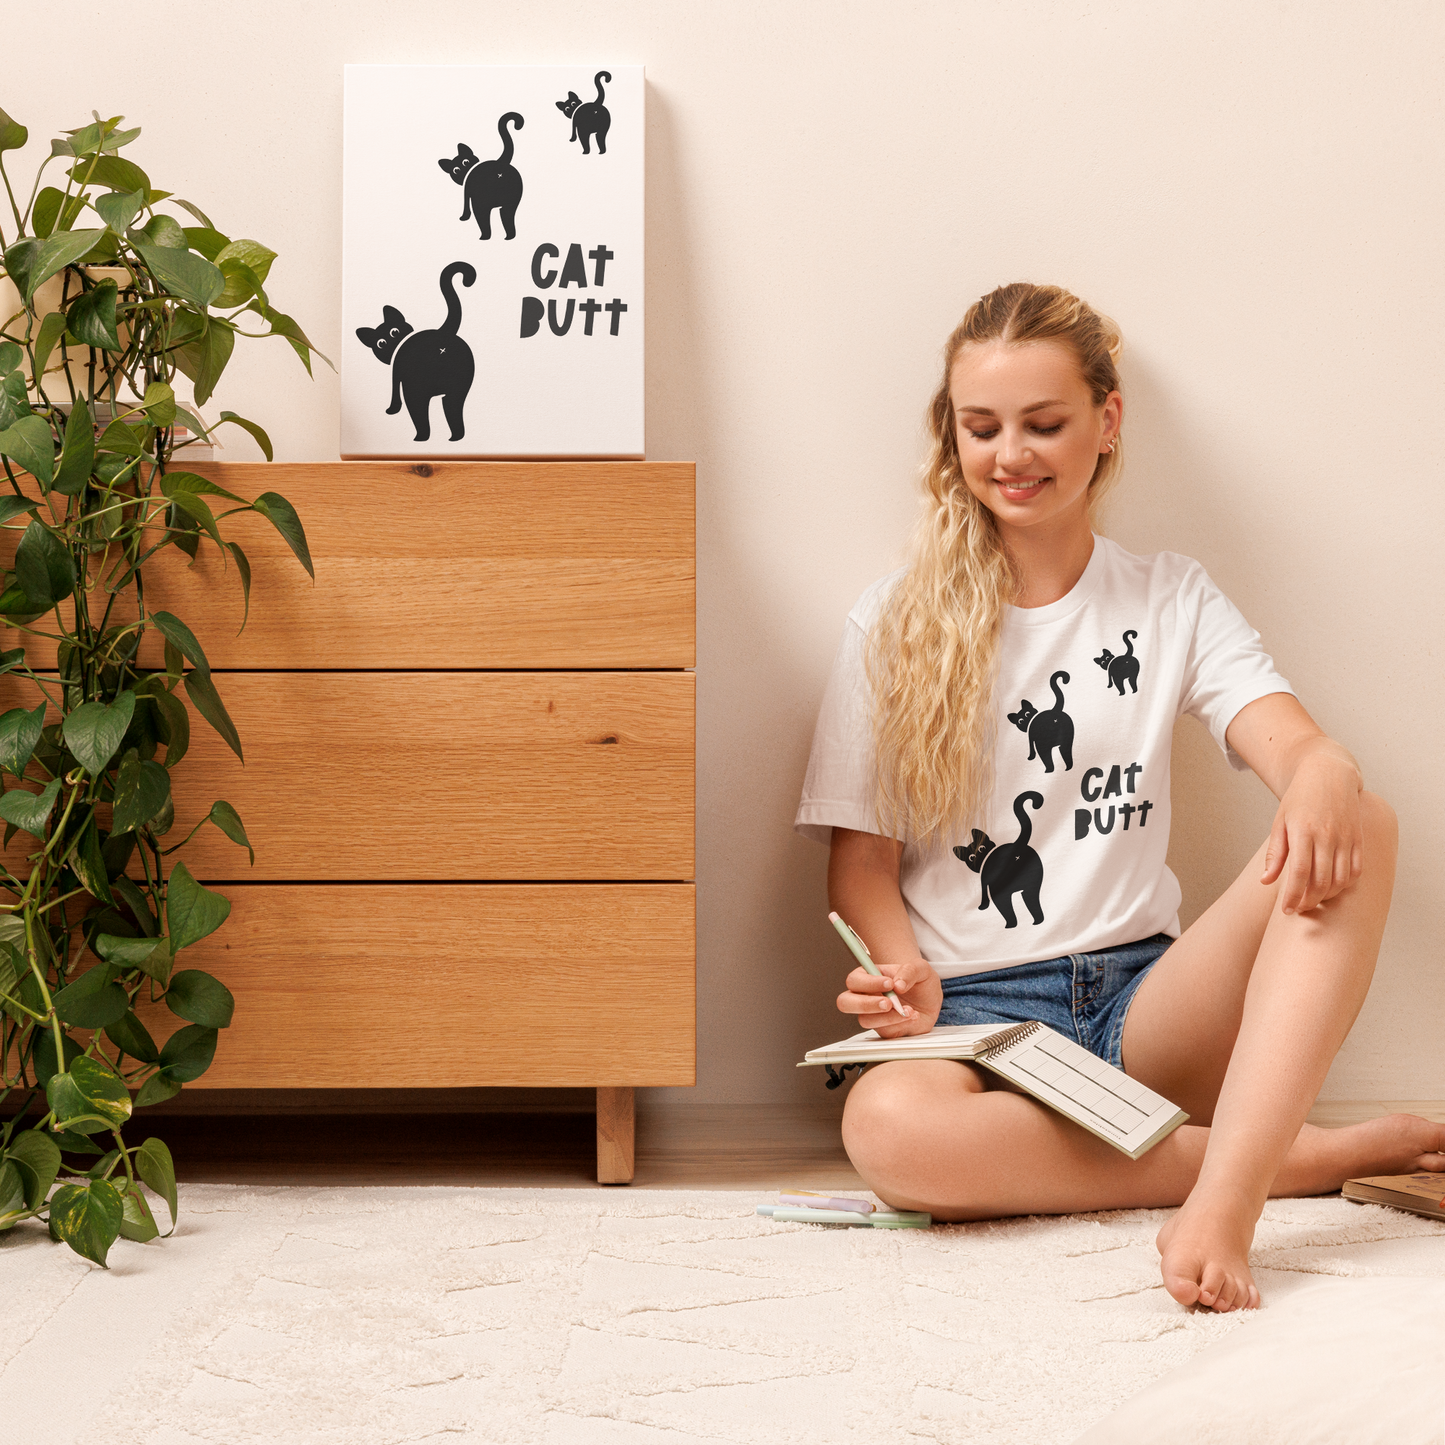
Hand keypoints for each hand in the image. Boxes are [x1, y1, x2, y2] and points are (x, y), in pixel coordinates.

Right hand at [836, 957, 941, 1037]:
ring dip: (888, 1017)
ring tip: (909, 1010)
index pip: (854, 980)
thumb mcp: (921, 969)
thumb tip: (898, 985)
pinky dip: (900, 1024)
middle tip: (888, 1003)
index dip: (868, 983)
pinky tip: (913, 1016)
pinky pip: (883, 1031)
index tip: (890, 984)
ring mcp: (872, 1015)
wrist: (931, 1002)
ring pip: (864, 1020)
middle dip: (866, 1004)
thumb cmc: (920, 982)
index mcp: (869, 976)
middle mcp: (866, 996)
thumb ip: (910, 971)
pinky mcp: (883, 1029)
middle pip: (845, 1002)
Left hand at [1261, 753, 1363, 913]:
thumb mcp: (1280, 822)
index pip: (1299, 873)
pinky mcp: (1359, 838)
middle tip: (1298, 908)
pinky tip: (1333, 888)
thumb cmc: (1299, 799)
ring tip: (1313, 900)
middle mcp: (1327, 835)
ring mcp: (1346, 837)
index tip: (1287, 910)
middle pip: (1321, 881)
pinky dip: (1346, 885)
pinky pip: (1356, 870)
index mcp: (1303, 831)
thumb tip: (1265, 882)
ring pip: (1341, 879)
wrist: (1329, 774)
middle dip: (1309, 901)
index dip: (1293, 896)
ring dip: (1327, 896)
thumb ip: (1275, 854)